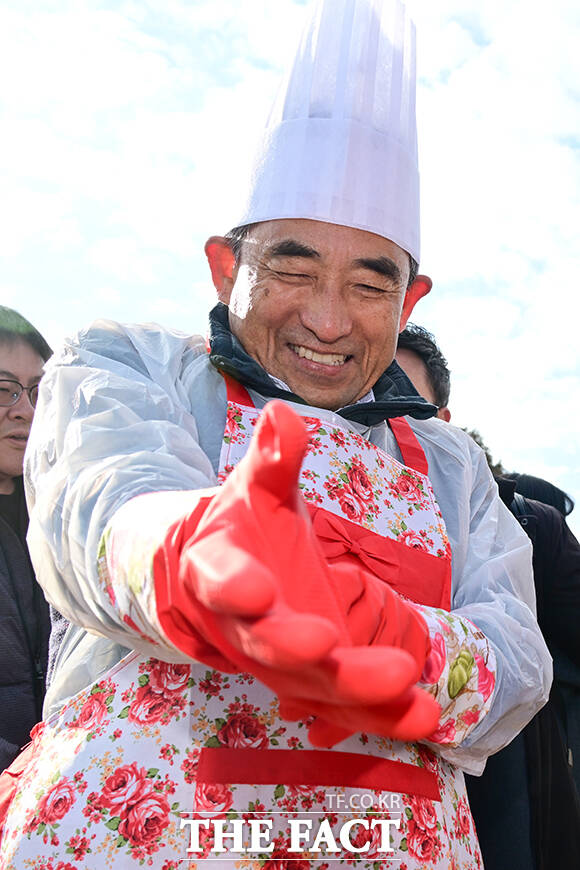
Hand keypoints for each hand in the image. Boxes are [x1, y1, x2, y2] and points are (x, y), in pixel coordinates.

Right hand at [154, 399, 436, 740]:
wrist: (234, 577)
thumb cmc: (247, 526)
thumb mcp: (256, 486)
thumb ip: (271, 458)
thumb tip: (284, 415)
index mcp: (221, 571)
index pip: (220, 581)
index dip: (234, 587)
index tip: (254, 590)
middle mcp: (247, 626)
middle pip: (269, 646)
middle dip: (298, 650)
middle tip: (328, 645)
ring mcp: (283, 659)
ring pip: (314, 684)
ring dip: (357, 694)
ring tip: (408, 693)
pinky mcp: (316, 677)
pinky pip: (347, 702)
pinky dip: (384, 713)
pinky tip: (426, 714)